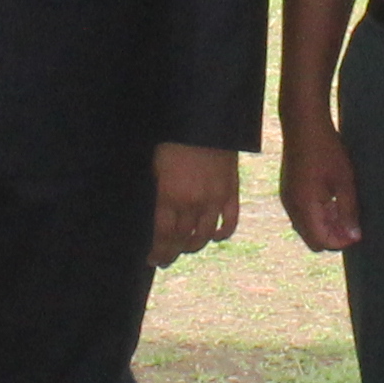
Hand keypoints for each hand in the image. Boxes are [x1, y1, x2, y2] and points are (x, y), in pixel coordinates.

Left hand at [152, 142, 242, 266]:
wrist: (206, 122)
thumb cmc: (175, 139)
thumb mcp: (156, 164)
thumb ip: (157, 190)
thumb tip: (154, 211)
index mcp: (169, 195)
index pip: (163, 235)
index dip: (158, 251)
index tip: (153, 259)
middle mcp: (192, 203)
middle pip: (182, 239)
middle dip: (171, 253)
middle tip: (165, 260)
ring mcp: (214, 199)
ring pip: (204, 235)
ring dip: (193, 246)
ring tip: (186, 248)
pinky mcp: (231, 192)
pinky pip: (230, 222)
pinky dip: (223, 234)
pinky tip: (214, 237)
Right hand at [278, 119, 362, 253]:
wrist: (303, 124)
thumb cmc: (326, 149)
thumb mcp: (344, 181)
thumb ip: (348, 211)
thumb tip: (354, 236)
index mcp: (305, 207)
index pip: (321, 241)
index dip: (341, 241)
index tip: (357, 232)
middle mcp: (292, 207)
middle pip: (312, 239)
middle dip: (333, 236)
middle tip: (352, 224)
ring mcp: (287, 199)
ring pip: (306, 227)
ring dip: (325, 226)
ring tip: (343, 210)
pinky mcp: (288, 191)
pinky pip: (301, 214)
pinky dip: (316, 215)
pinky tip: (331, 200)